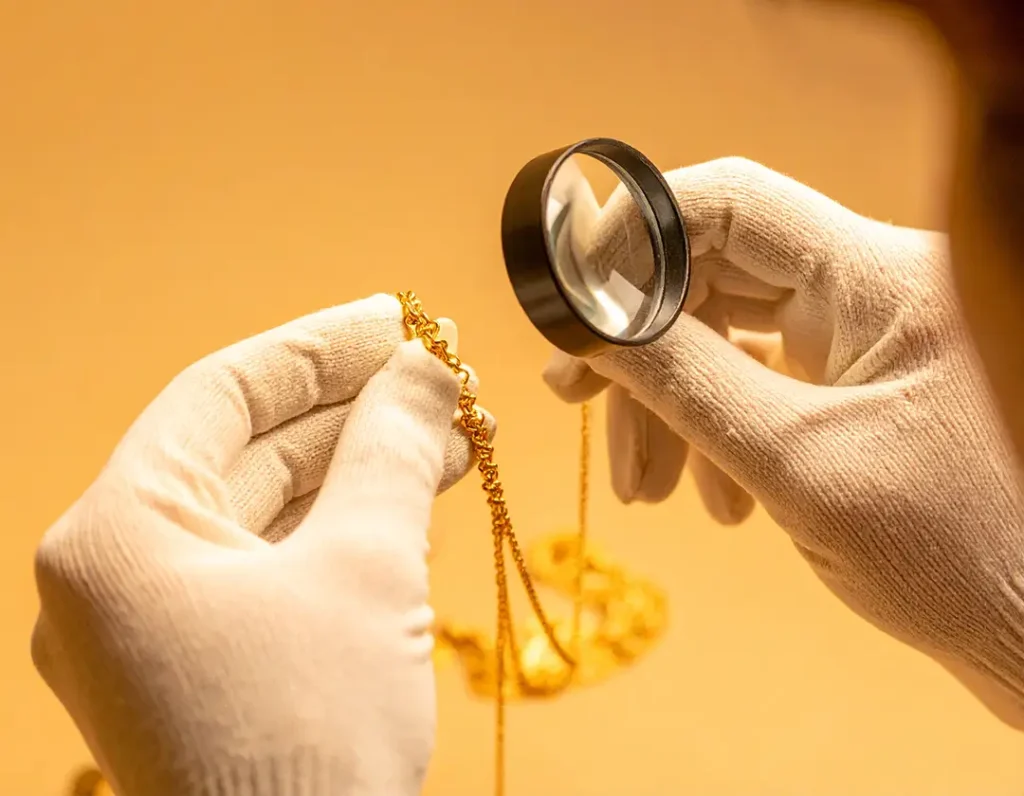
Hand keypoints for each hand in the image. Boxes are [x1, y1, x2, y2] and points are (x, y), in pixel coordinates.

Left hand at [32, 294, 492, 794]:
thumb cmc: (312, 742)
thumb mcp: (366, 570)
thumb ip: (393, 449)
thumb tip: (427, 367)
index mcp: (116, 536)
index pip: (222, 394)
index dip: (320, 348)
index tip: (400, 319)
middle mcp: (118, 576)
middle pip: (249, 450)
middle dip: (356, 409)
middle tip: (443, 374)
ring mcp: (159, 629)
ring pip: (271, 510)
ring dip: (363, 467)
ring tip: (455, 431)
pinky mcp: (205, 668)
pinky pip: (277, 566)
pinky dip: (347, 528)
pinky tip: (417, 495)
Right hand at [544, 158, 1023, 726]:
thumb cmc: (953, 556)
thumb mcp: (796, 466)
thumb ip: (684, 382)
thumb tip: (588, 322)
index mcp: (879, 278)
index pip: (730, 205)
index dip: (635, 242)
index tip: (574, 309)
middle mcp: (871, 287)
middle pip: (713, 276)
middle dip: (641, 350)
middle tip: (576, 406)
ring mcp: (863, 335)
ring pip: (726, 332)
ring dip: (670, 404)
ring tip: (647, 491)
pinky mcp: (855, 380)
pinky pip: (758, 378)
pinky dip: (715, 430)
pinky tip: (715, 500)